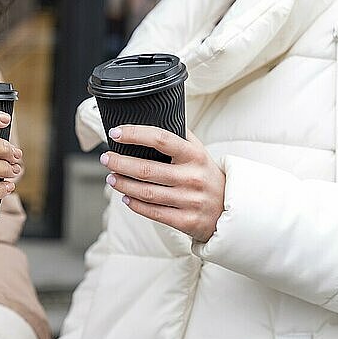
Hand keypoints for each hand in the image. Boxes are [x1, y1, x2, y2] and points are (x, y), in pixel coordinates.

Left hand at [100, 126, 224, 241]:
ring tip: (111, 177)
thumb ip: (179, 137)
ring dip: (123, 184)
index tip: (116, 133)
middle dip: (120, 163)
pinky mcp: (187, 221)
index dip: (135, 134)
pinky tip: (125, 197)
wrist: (231, 210)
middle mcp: (193, 177)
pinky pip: (153, 212)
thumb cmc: (207, 176)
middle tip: (106, 158)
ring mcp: (190, 201)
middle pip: (146, 169)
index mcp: (195, 155)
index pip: (161, 139)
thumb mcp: (200, 153)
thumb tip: (153, 117)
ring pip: (146, 192)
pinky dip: (134, 204)